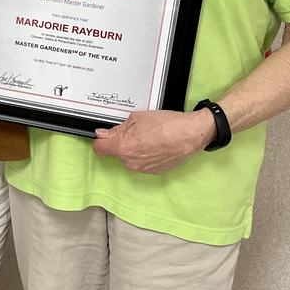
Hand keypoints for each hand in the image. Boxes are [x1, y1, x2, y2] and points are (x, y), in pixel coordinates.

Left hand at [92, 109, 214, 173]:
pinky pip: (143, 162)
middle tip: (134, 130)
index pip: (99, 148)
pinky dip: (146, 154)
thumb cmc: (167, 125)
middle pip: (117, 152)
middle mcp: (131, 162)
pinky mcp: (154, 171)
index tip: (103, 136)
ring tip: (149, 137)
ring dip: (135, 149)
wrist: (190, 135)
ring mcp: (143, 168)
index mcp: (123, 147)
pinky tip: (156, 144)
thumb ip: (117, 128)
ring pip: (131, 158)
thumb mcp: (136, 118)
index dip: (100, 140)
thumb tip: (104, 133)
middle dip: (122, 142)